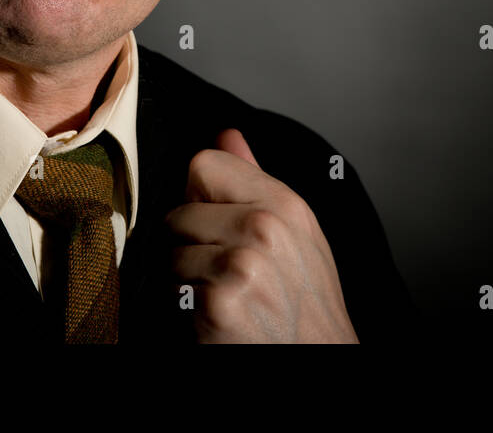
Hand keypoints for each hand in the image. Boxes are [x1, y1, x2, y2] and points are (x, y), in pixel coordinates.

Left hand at [166, 129, 357, 342]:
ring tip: (224, 295)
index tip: (218, 223)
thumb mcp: (296, 232)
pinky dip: (185, 310)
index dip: (202, 196)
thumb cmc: (307, 302)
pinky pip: (171, 291)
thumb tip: (227, 134)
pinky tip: (218, 317)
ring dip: (187, 280)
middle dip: (191, 244)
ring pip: (170, 254)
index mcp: (284, 203)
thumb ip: (255, 179)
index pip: (203, 164)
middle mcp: (264, 228)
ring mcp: (241, 265)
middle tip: (225, 272)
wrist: (322, 358)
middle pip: (178, 212)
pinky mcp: (218, 304)